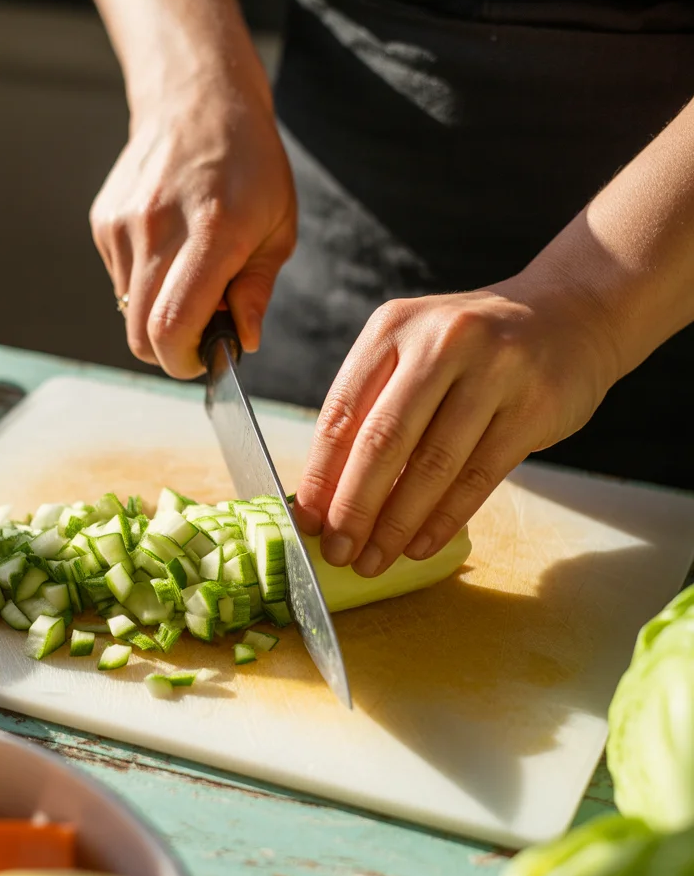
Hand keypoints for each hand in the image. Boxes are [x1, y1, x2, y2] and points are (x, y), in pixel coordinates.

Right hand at [90, 75, 295, 378]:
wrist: (196, 100)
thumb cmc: (250, 167)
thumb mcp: (279, 228)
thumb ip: (257, 290)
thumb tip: (242, 341)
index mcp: (212, 232)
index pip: (172, 326)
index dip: (185, 361)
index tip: (206, 357)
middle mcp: (157, 227)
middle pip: (141, 334)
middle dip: (171, 351)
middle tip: (202, 330)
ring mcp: (123, 224)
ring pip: (129, 312)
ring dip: (159, 314)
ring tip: (190, 277)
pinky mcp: (103, 222)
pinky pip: (120, 283)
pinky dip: (145, 285)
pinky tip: (169, 251)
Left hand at [294, 274, 619, 575]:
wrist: (569, 315)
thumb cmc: (472, 349)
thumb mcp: (413, 352)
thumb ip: (372, 409)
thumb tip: (327, 497)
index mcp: (393, 328)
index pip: (341, 412)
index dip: (320, 475)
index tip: (307, 521)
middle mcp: (441, 342)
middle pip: (383, 442)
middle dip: (353, 508)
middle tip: (336, 551)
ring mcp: (493, 372)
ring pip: (432, 466)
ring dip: (396, 524)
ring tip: (374, 560)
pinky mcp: (533, 407)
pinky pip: (478, 478)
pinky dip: (443, 520)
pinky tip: (418, 545)